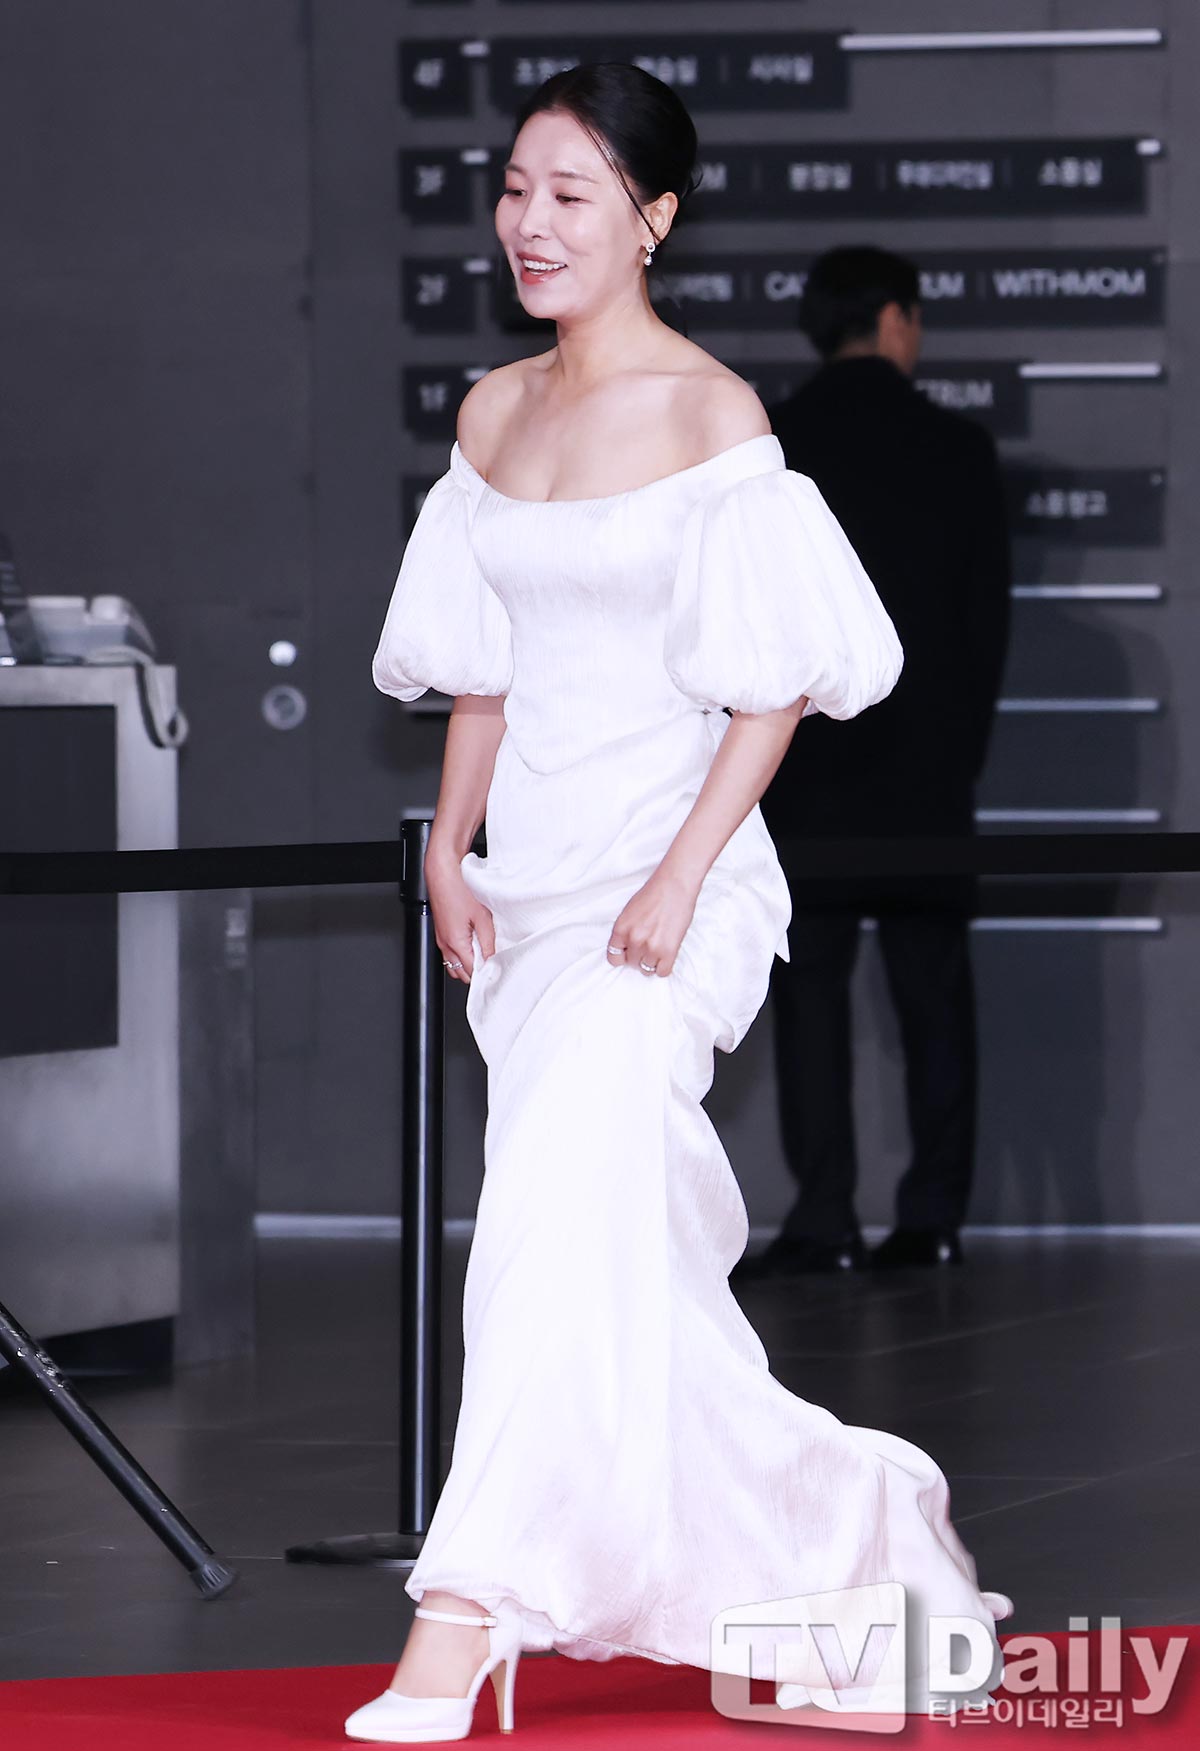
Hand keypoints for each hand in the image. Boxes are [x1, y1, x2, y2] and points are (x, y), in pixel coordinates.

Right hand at [425, 846, 496, 985]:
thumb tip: (492, 958)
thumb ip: (488, 941)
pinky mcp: (440, 932)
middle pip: (461, 972)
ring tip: (482, 950)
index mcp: (455, 943)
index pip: (471, 972)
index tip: (496, 969)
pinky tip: (472, 940)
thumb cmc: (459, 889)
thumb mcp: (482, 917)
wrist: (443, 871)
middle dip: (476, 971)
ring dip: (467, 962)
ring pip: (454, 963)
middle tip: (490, 960)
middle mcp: (445, 944)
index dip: (485, 973)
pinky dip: (461, 952)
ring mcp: (441, 939)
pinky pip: (450, 952)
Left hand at [606, 867, 699, 977]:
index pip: (613, 958)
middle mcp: (633, 940)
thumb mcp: (629, 912)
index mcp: (620, 929)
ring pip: (647, 969)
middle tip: (650, 944)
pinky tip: (667, 954)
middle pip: (631, 964)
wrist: (675, 885)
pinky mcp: (668, 951)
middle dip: (639, 957)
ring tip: (659, 947)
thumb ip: (626, 931)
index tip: (629, 953)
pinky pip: (663, 972)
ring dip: (652, 961)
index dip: (622, 956)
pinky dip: (664, 966)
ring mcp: (651, 947)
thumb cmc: (654, 893)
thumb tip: (627, 948)